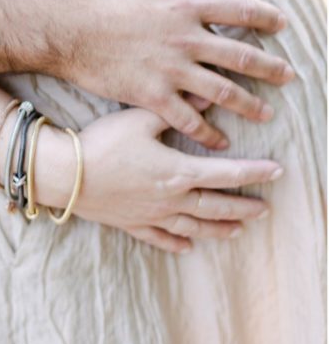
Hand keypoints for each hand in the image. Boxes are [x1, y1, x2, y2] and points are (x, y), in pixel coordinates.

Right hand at [35, 108, 281, 252]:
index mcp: (178, 171)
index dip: (254, 172)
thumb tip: (204, 96)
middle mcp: (171, 198)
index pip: (227, 173)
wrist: (67, 174)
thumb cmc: (102, 143)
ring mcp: (152, 215)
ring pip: (194, 226)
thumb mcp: (139, 119)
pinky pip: (160, 238)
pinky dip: (176, 242)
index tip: (276, 172)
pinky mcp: (131, 223)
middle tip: (265, 209)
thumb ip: (174, 111)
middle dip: (243, 207)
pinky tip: (187, 246)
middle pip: (217, 206)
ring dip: (218, 228)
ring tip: (237, 230)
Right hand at [52, 0, 292, 150]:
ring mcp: (170, 70)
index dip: (267, 17)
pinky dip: (207, 132)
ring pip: (224, 92)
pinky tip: (219, 140)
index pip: (243, 10)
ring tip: (266, 112)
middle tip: (287, 76)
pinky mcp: (151, 95)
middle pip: (243, 57)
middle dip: (271, 68)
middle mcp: (186, 38)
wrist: (57, 26)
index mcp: (185, 3)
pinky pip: (189, 119)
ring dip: (250, 104)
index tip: (281, 24)